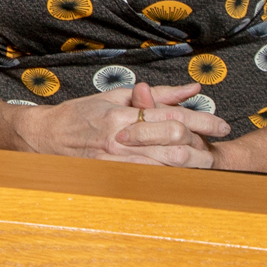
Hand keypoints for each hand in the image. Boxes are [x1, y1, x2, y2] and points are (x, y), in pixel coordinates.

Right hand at [15, 82, 227, 167]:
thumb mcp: (115, 96)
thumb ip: (156, 94)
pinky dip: (170, 176)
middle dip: (202, 146)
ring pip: (168, 164)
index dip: (203, 120)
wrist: (45, 137)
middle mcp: (122, 136)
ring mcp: (117, 159)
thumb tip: (189, 88)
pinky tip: (180, 175)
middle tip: (215, 147)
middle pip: (176, 141)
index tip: (222, 125)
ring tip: (204, 162)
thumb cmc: (80, 115)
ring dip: (191, 164)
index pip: (173, 115)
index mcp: (124, 113)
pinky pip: (151, 178)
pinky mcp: (113, 176)